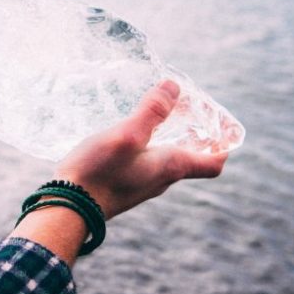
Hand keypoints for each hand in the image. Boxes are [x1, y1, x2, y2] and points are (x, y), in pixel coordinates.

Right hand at [11, 80, 227, 265]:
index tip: (224, 127)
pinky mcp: (122, 186)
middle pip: (190, 160)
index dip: (224, 145)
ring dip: (168, 140)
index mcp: (171, 167)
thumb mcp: (127, 135)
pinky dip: (147, 148)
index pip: (213, 163)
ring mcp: (140, 185)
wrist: (69, 207)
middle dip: (194, 136)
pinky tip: (128, 137)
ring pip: (165, 162)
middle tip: (186, 111)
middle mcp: (161, 180)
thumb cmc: (100, 171)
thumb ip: (151, 112)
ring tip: (157, 118)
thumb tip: (174, 87)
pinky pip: (144, 165)